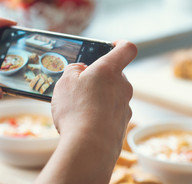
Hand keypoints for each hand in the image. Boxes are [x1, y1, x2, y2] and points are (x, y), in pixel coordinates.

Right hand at [37, 40, 136, 183]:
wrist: (89, 148)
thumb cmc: (76, 111)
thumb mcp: (65, 83)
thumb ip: (73, 70)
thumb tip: (80, 70)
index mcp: (109, 70)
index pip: (126, 48)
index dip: (120, 44)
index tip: (111, 45)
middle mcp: (122, 87)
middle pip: (115, 75)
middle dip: (99, 77)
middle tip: (80, 85)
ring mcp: (124, 107)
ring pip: (112, 95)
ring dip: (99, 97)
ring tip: (78, 108)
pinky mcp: (122, 125)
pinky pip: (111, 113)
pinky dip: (100, 114)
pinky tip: (85, 123)